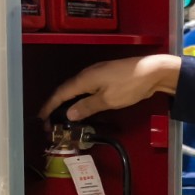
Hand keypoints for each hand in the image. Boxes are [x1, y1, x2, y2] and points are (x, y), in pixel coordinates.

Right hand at [38, 54, 181, 123]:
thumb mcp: (108, 100)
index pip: (60, 94)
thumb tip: (69, 114)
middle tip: (50, 123)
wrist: (153, 72)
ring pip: (76, 90)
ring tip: (62, 118)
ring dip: (68, 103)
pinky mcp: (106, 77)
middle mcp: (87, 75)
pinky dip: (80, 99)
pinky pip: (87, 89)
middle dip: (56, 106)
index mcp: (84, 79)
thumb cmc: (130, 85)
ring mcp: (97, 74)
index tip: (41, 119)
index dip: (49, 106)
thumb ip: (87, 107)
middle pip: (66, 91)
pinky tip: (82, 108)